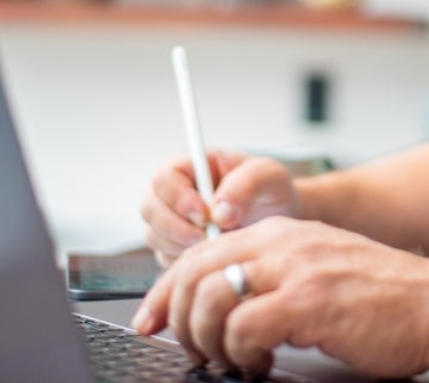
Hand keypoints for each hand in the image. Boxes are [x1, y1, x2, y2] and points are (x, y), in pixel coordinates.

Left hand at [132, 215, 428, 377]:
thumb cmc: (381, 295)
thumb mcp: (319, 266)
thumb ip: (273, 274)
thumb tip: (220, 304)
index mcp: (283, 232)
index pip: (202, 250)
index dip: (166, 290)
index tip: (150, 320)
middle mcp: (284, 241)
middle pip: (195, 270)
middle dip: (175, 316)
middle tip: (188, 348)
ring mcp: (296, 269)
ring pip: (211, 298)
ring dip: (206, 340)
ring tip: (228, 360)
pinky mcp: (309, 302)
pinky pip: (243, 328)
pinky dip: (239, 354)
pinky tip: (258, 364)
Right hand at [140, 151, 299, 265]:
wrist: (279, 219)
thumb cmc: (271, 191)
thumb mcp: (269, 176)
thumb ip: (246, 184)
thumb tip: (219, 211)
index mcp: (194, 165)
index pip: (164, 177)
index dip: (177, 197)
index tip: (203, 215)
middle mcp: (176, 191)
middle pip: (149, 207)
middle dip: (174, 227)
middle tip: (206, 238)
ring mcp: (172, 220)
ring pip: (154, 235)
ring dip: (180, 245)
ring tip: (216, 244)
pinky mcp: (174, 246)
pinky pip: (164, 258)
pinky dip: (183, 262)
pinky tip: (211, 256)